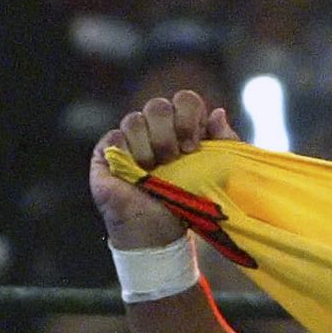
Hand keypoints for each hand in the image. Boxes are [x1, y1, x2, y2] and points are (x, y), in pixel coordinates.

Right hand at [89, 90, 237, 249]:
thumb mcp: (218, 173)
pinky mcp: (107, 153)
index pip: (184, 100)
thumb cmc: (189, 202)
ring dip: (149, 149)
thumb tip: (217, 113)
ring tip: (154, 171)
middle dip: (168, 134)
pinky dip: (128, 155)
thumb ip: (224, 143)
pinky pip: (115, 137)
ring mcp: (129, 138)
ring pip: (135, 120)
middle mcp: (154, 128)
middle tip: (174, 159)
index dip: (188, 118)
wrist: (161, 232)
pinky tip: (136, 172)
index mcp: (181, 128)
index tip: (193, 147)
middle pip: (158, 105)